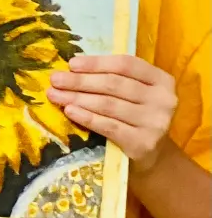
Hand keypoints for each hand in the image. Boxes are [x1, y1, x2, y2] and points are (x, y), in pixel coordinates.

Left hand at [48, 54, 176, 170]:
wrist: (151, 154)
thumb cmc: (134, 117)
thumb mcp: (132, 94)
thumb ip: (112, 78)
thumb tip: (71, 69)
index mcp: (161, 80)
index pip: (126, 65)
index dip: (97, 63)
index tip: (71, 64)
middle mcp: (163, 99)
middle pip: (114, 84)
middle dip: (80, 81)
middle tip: (55, 79)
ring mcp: (155, 122)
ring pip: (108, 104)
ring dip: (77, 98)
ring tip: (55, 95)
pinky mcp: (143, 142)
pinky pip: (108, 126)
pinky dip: (86, 117)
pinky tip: (69, 111)